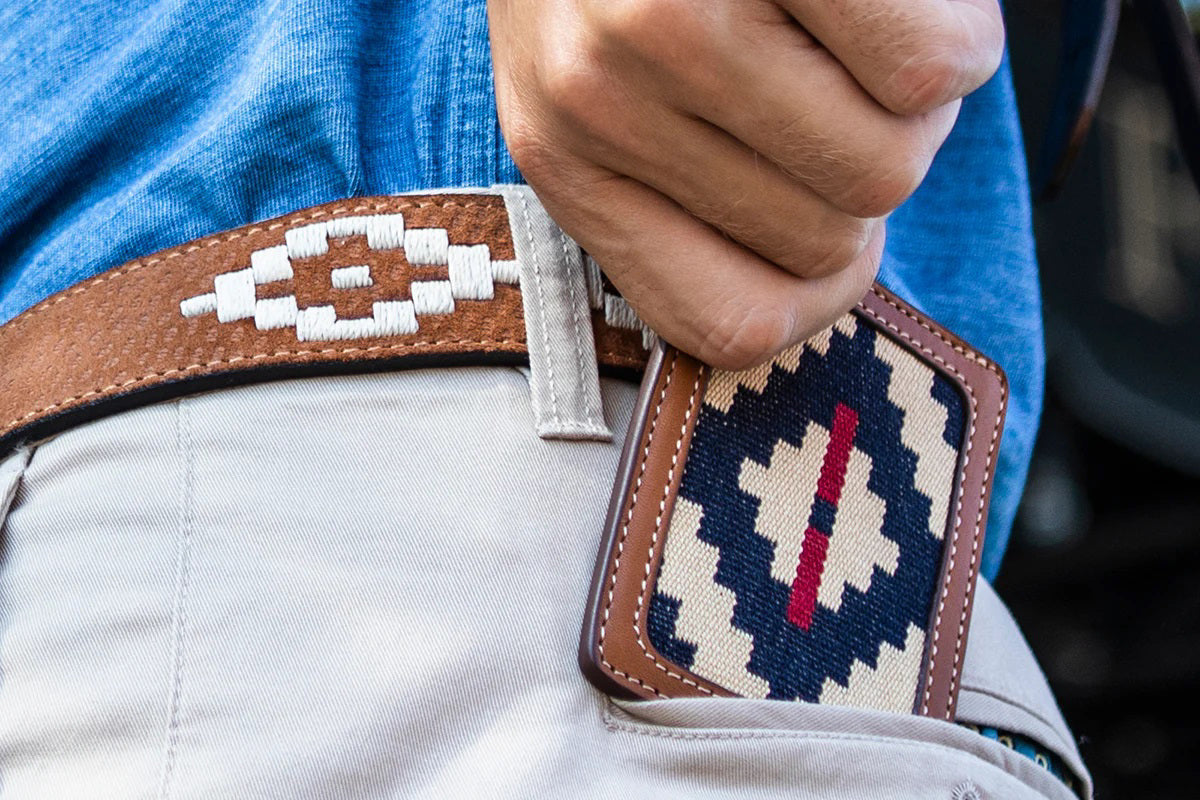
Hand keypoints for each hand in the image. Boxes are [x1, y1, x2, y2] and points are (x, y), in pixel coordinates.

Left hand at [488, 0, 1004, 368]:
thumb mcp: (602, 83)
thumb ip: (684, 185)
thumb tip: (838, 266)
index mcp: (566, 165)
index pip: (732, 327)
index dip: (818, 290)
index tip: (830, 223)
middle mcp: (599, 108)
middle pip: (834, 237)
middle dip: (868, 158)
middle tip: (835, 71)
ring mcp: (668, 27)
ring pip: (890, 161)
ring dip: (912, 96)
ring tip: (854, 20)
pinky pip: (932, 70)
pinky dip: (948, 28)